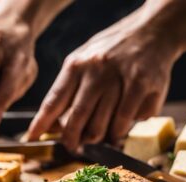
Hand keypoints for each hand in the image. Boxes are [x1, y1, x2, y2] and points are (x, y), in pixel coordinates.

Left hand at [27, 19, 179, 151]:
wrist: (153, 31)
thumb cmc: (114, 51)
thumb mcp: (85, 60)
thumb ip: (70, 88)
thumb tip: (55, 123)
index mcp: (76, 65)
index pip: (53, 100)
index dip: (41, 123)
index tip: (32, 137)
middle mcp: (95, 71)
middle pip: (76, 118)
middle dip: (72, 139)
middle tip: (73, 146)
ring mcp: (118, 78)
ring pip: (101, 125)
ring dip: (97, 138)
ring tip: (98, 137)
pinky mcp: (141, 86)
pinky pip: (124, 121)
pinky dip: (119, 131)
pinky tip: (118, 130)